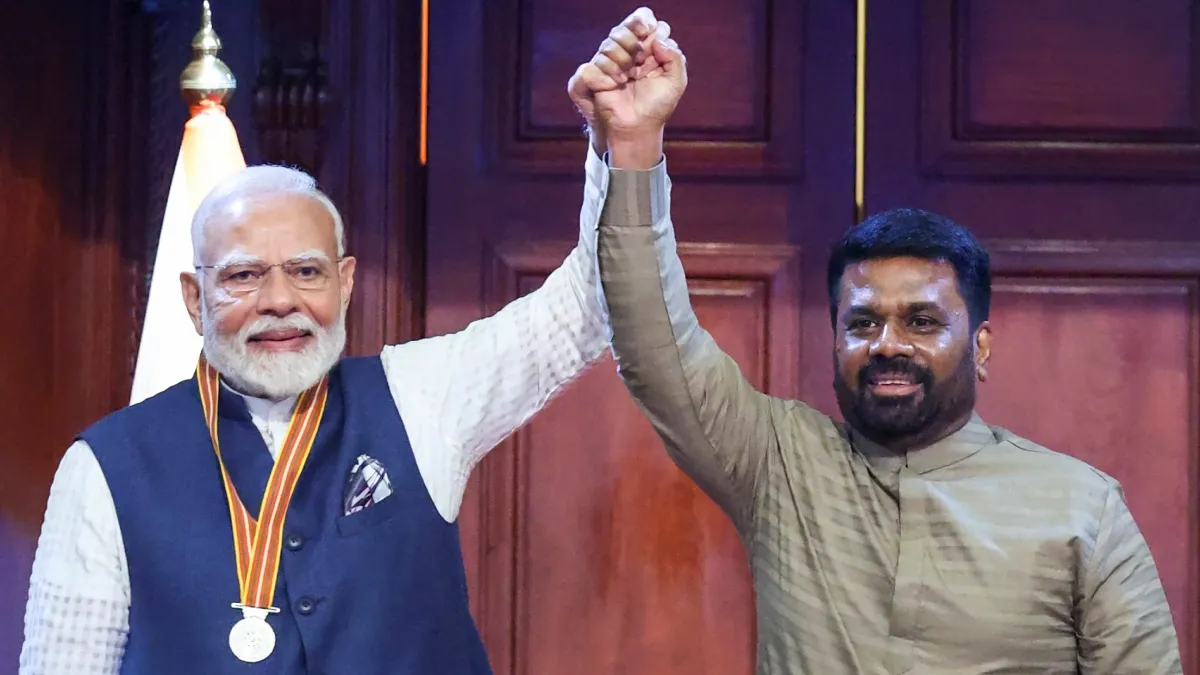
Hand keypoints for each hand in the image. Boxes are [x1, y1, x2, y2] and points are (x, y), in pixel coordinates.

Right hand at [568, 7, 686, 160]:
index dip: (646, 23)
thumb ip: (675, 57)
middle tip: (640, 61)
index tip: (648, 35)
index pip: (645, 20)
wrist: (638, 126)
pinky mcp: (598, 72)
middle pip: (626, 26)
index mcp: (651, 48)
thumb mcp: (676, 82)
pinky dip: (610, 73)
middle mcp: (631, 50)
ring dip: (622, 59)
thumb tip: (657, 39)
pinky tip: (618, 83)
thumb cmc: (658, 106)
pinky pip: (599, 60)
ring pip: (611, 40)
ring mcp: (614, 60)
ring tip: (629, 78)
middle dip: (633, 41)